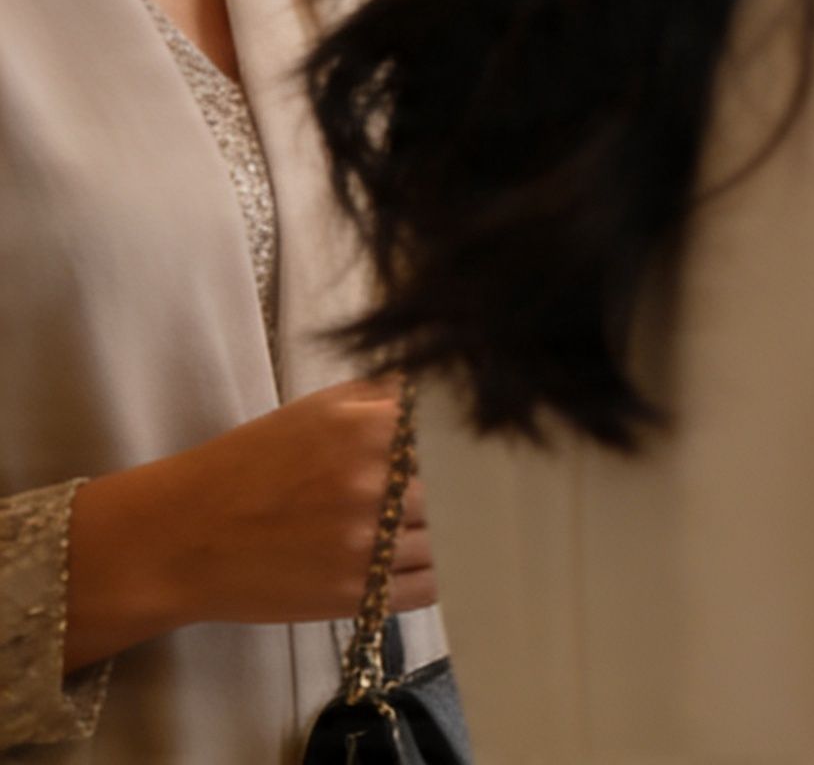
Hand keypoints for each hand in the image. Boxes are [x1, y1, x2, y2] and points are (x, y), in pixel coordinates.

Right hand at [63, 378, 431, 668]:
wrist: (177, 537)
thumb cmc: (247, 466)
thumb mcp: (316, 409)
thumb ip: (385, 397)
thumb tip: (444, 395)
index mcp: (367, 428)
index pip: (456, 436)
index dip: (462, 449)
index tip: (461, 457)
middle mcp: (374, 483)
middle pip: (456, 488)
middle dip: (448, 493)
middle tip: (437, 497)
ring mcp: (367, 542)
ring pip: (447, 538)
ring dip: (439, 535)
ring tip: (414, 529)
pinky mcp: (355, 593)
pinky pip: (430, 587)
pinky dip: (431, 575)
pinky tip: (414, 562)